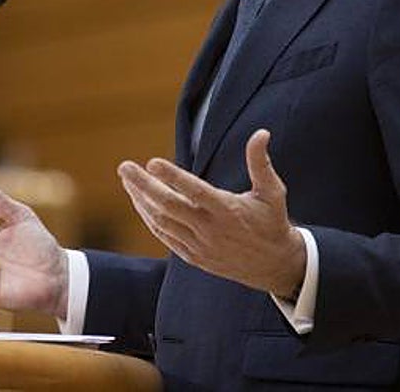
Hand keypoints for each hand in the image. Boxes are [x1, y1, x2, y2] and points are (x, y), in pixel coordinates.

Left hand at [118, 129, 305, 298]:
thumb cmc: (272, 222)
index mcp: (228, 211)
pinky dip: (149, 218)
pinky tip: (139, 201)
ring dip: (141, 200)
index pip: (195, 192)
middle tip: (124, 167)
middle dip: (143, 185)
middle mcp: (210, 230)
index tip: (152, 162)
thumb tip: (261, 132)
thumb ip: (261, 162)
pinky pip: (165, 236)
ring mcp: (199, 246)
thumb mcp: (273, 191)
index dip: (173, 177)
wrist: (274, 266)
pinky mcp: (194, 257)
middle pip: (169, 207)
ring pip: (162, 222)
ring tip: (127, 179)